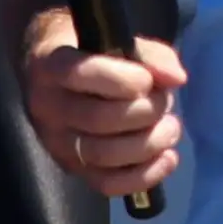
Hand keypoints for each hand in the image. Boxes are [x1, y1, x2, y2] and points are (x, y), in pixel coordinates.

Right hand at [18, 4, 187, 199]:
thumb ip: (150, 55)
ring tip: (171, 128)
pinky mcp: (72, 168)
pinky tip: (167, 159)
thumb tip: (176, 78)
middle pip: (97, 119)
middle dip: (143, 113)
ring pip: (102, 155)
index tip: (147, 80)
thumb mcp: (118, 40)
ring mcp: (56, 142)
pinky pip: (106, 183)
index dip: (121, 79)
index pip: (80, 74)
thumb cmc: (94, 52)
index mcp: (51, 66)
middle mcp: (46, 107)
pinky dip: (143, 176)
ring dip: (148, 144)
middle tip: (165, 102)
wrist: (60, 76)